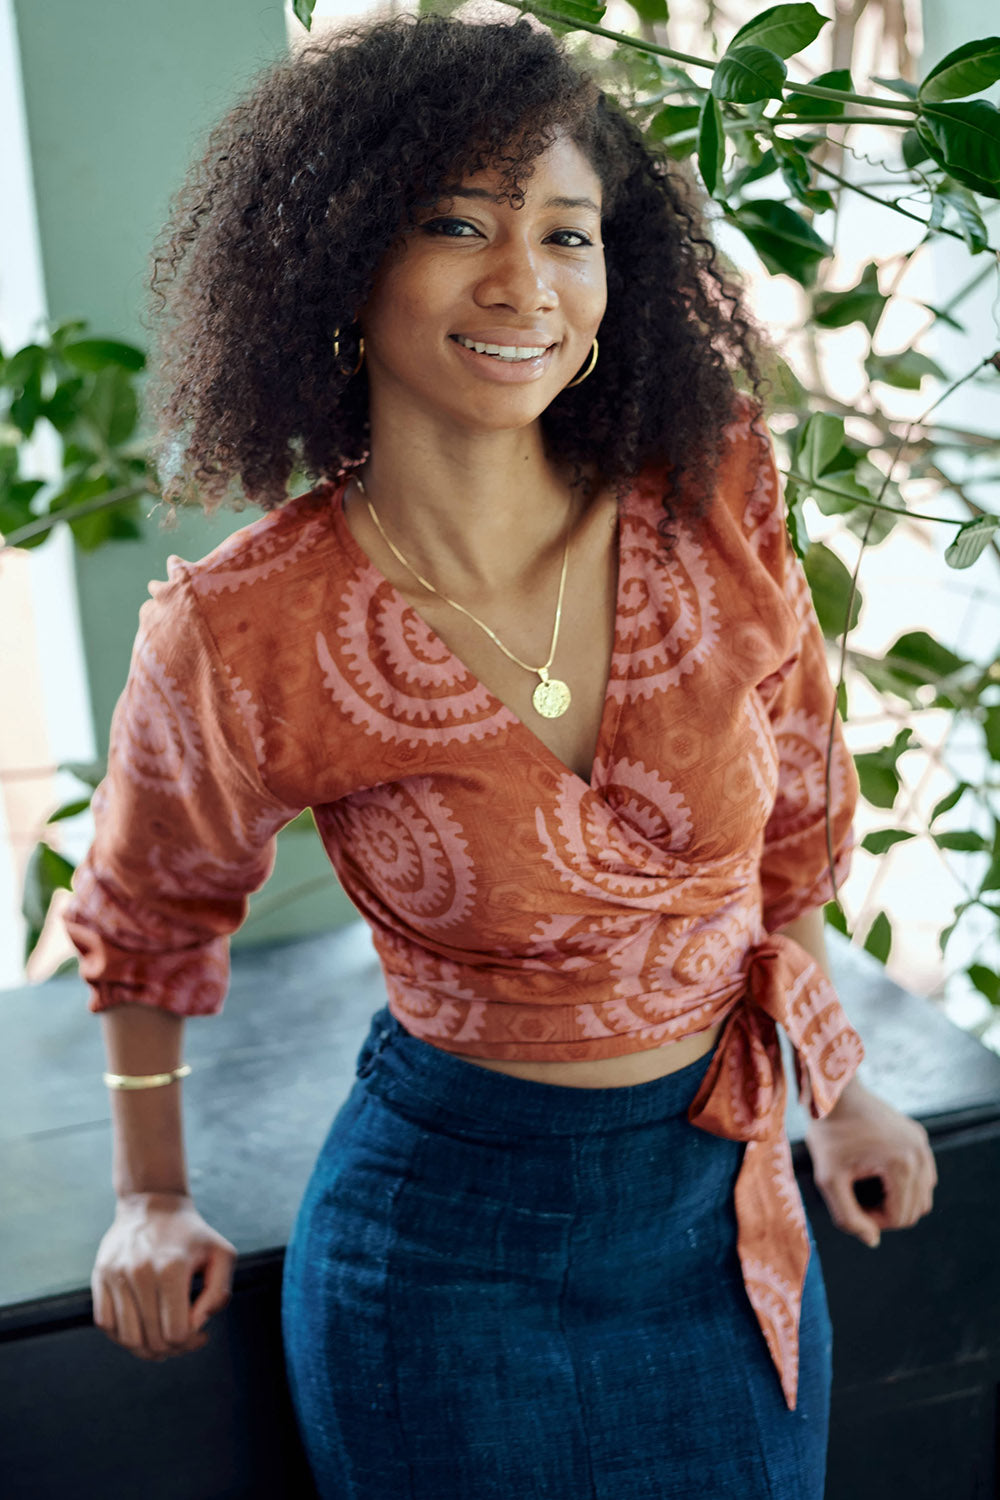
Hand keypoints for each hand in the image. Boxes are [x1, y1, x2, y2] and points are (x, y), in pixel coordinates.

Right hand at [91, 1191, 236, 1360]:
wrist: (152, 1203)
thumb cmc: (192, 1234)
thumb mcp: (221, 1254)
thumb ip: (218, 1293)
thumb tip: (198, 1326)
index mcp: (172, 1268)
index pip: (177, 1332)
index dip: (191, 1343)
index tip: (200, 1334)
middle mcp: (140, 1273)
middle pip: (151, 1340)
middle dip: (171, 1349)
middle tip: (183, 1340)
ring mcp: (116, 1275)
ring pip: (127, 1338)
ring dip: (146, 1348)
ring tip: (162, 1339)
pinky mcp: (100, 1276)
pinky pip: (106, 1324)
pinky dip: (122, 1335)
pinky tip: (141, 1326)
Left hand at [803, 1077, 936, 1248]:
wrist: (835, 1093)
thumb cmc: (828, 1133)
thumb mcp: (828, 1179)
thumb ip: (847, 1217)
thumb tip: (872, 1241)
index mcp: (902, 1166)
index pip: (899, 1218)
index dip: (874, 1222)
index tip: (851, 1205)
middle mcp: (920, 1155)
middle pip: (915, 1210)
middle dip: (887, 1213)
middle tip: (857, 1198)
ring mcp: (923, 1144)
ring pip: (923, 1195)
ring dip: (898, 1200)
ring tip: (867, 1187)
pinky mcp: (919, 1136)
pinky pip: (923, 1174)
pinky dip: (906, 1184)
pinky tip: (879, 1175)